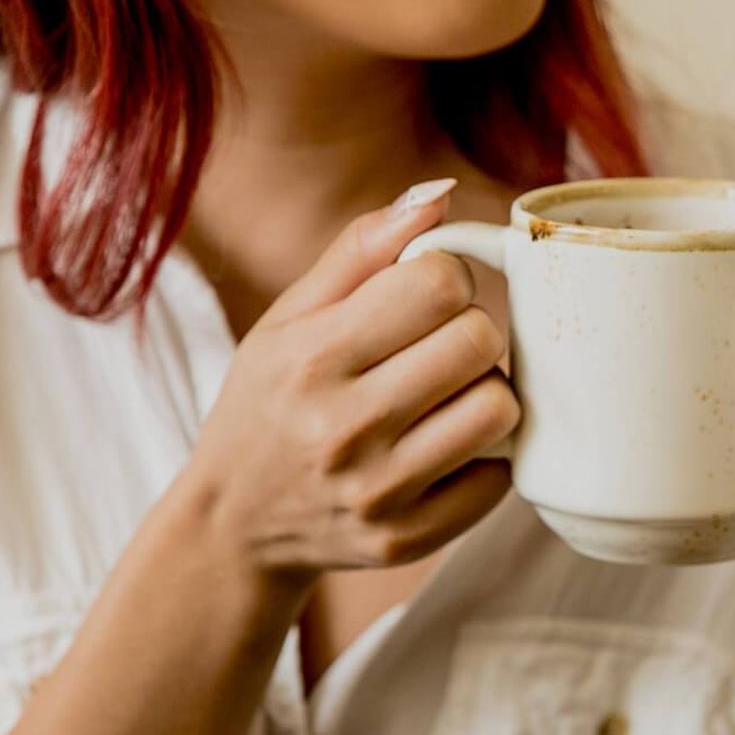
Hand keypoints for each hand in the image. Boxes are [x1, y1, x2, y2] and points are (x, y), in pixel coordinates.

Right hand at [182, 179, 518, 578]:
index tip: (427, 298)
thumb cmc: (269, 402)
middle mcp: (343, 428)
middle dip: (472, 332)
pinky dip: (483, 457)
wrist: (235, 525)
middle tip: (441, 348)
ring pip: (500, 410)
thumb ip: (363, 249)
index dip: (448, 278)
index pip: (440, 283)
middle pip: (481, 341)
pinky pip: (499, 477)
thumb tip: (442, 194)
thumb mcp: (289, 316)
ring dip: (485, 393)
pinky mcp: (408, 539)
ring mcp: (379, 493)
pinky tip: (442, 449)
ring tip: (446, 397)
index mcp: (311, 357)